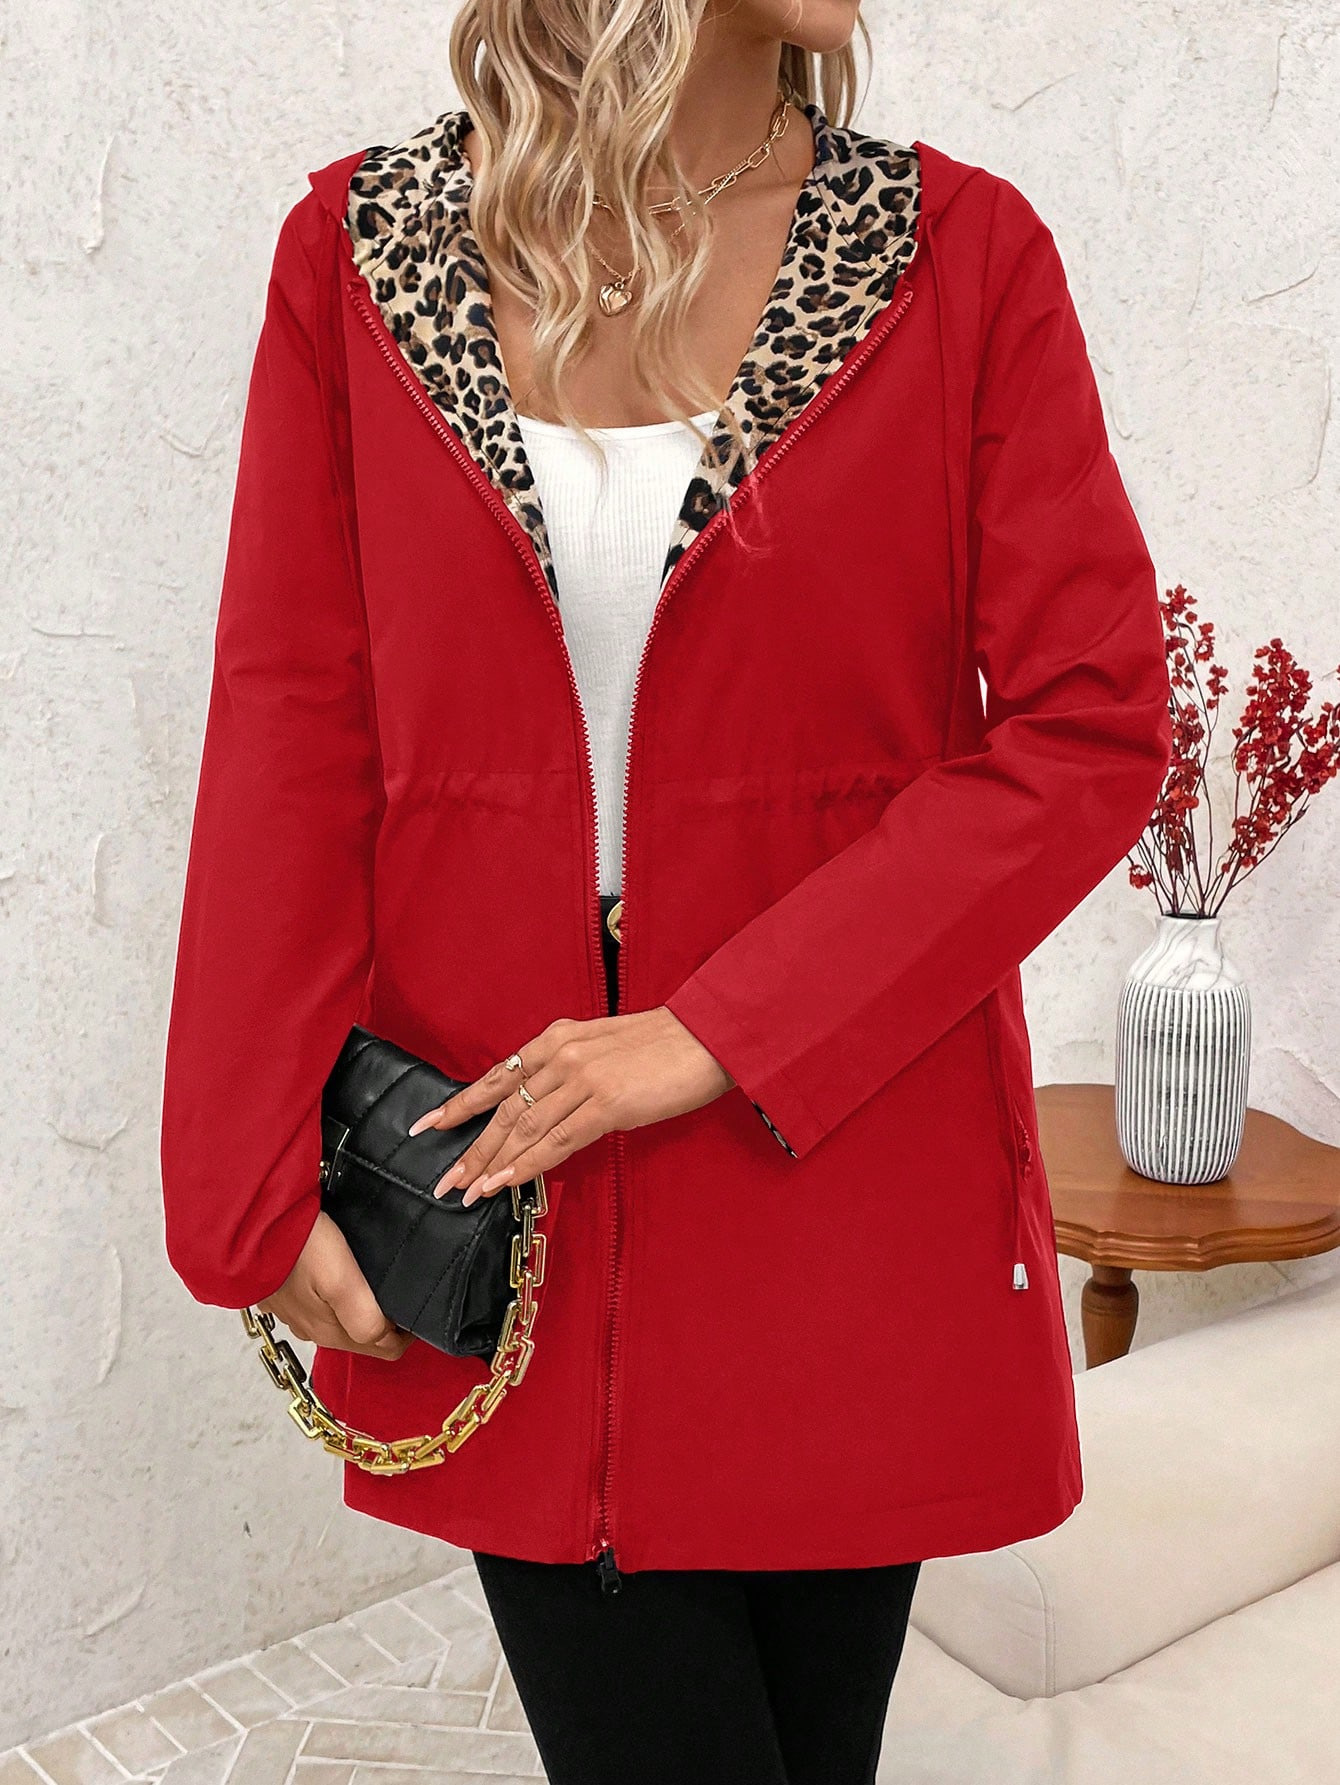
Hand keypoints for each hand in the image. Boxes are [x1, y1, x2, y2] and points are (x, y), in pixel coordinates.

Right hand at [257, 1210, 412, 1358]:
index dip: (407, 1334)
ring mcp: (297, 1314)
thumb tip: (389, 1334)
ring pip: (341, 1324)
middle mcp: (313, 1330)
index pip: (384, 1350)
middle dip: (387, 1326)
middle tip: (403, 1297)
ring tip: (377, 1285)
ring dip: (363, 1313)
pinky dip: (337, 1302)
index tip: (418, 1311)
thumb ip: (366, 1318)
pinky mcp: (285, 1295)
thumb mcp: (342, 1283)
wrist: (249, 1227)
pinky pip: (319, 1307)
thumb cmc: (298, 1247)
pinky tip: (342, 1278)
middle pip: (362, 1340)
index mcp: (331, 1333)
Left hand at [407, 1007, 735, 1205]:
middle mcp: (562, 1056)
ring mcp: (583, 1080)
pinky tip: (504, 1183)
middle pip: (503, 1110)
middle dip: (469, 1148)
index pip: (498, 1076)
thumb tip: (545, 1103)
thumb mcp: (606, 1045)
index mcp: (559, 1039)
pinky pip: (556, 1142)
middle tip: (443, 1179)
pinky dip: (526, 1165)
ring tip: (467, 1191)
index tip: (430, 1126)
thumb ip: (571, 1068)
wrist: (710, 1035)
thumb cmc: (666, 1043)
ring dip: (491, 1164)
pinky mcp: (607, 1104)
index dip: (461, 1105)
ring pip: (523, 1129)